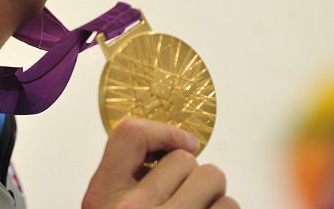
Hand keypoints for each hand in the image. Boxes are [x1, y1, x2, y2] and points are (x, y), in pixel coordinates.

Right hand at [82, 118, 238, 208]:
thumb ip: (124, 181)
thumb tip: (163, 145)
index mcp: (102, 197)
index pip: (130, 133)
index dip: (165, 131)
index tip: (183, 141)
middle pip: (184, 157)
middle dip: (192, 174)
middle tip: (184, 198)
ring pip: (213, 177)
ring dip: (213, 195)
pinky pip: (231, 205)